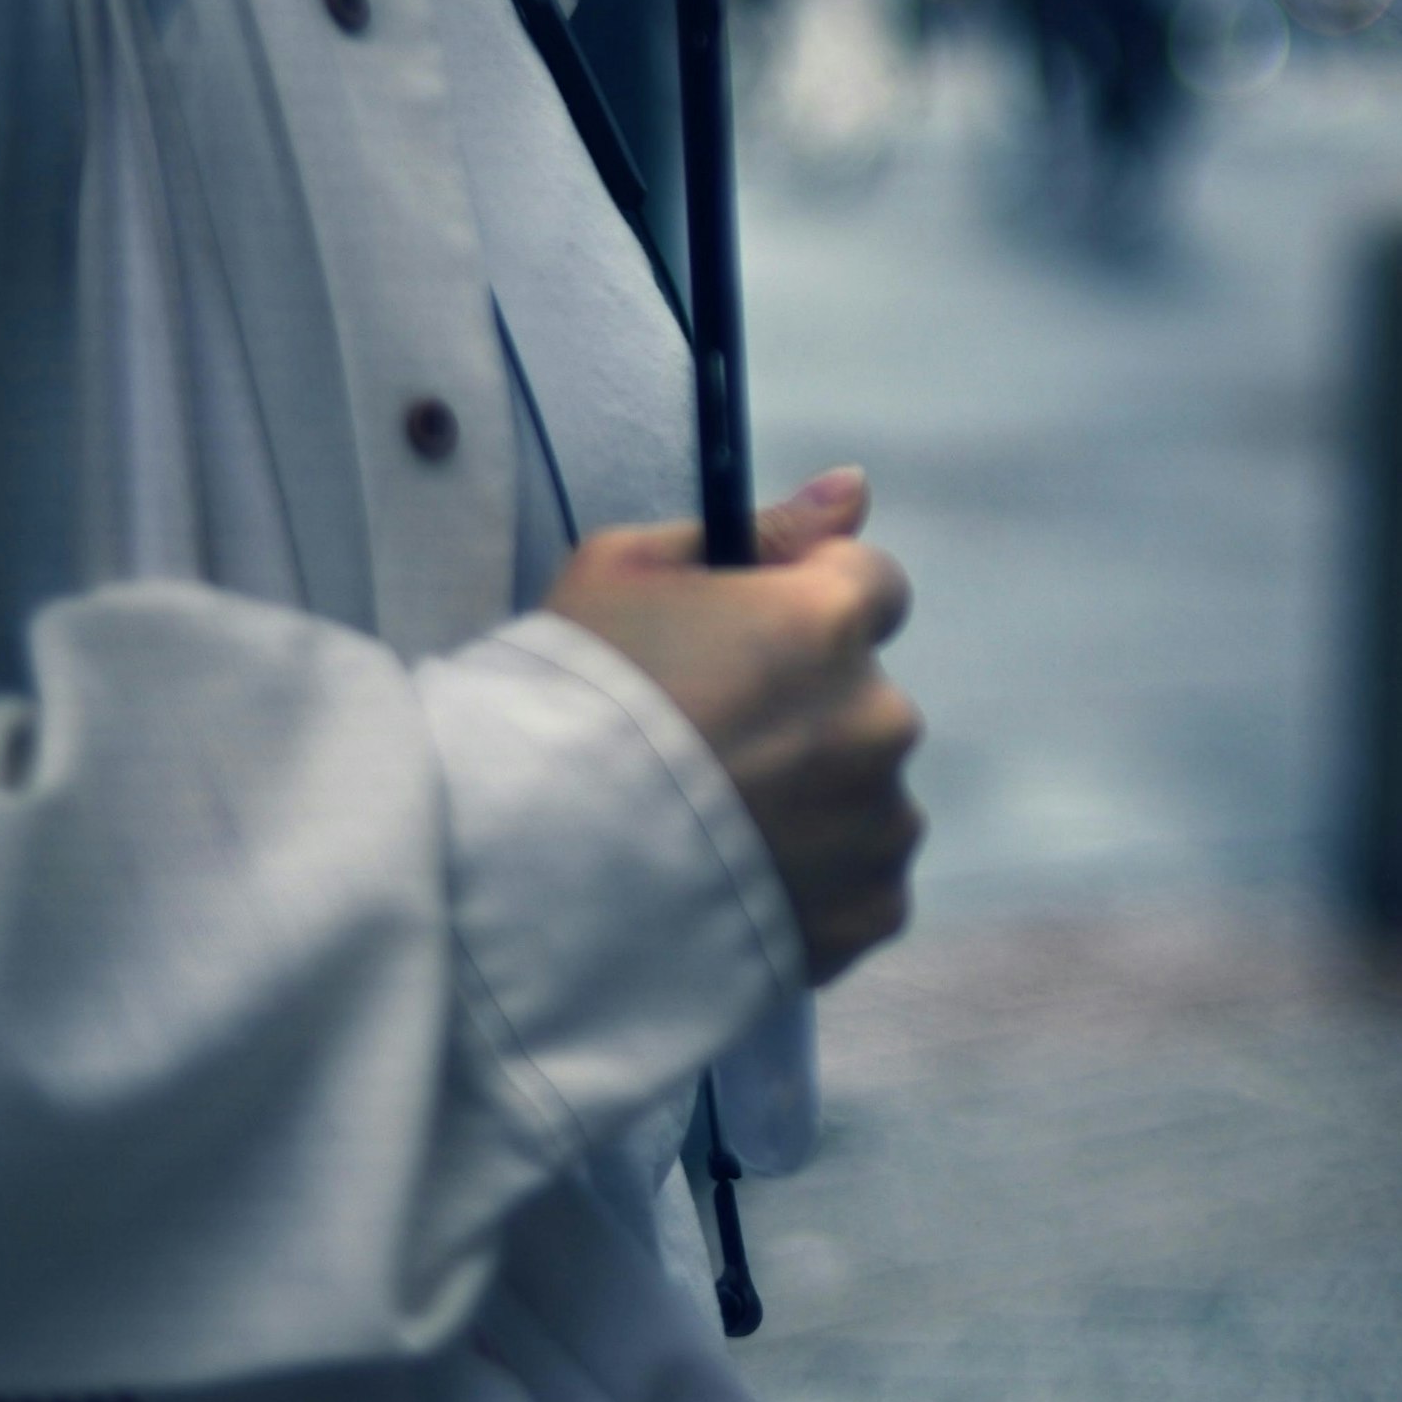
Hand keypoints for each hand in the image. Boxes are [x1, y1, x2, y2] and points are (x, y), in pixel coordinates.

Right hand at [547, 470, 922, 985]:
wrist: (523, 869)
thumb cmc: (566, 703)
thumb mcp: (625, 571)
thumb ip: (759, 528)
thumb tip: (855, 487)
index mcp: (828, 624)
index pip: (874, 586)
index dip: (810, 607)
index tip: (751, 644)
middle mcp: (877, 720)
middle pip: (863, 698)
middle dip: (805, 712)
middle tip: (708, 750)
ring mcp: (878, 825)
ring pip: (867, 794)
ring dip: (815, 801)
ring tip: (713, 828)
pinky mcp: (866, 914)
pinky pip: (863, 883)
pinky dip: (816, 883)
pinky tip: (735, 881)